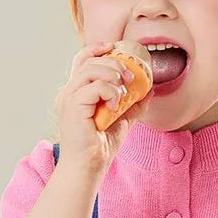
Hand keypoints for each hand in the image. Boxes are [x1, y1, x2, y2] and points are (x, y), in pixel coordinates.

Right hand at [55, 41, 153, 178]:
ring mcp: (68, 100)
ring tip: (123, 91)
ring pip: (90, 70)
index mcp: (75, 93)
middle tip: (130, 77)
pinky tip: (115, 105)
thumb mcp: (121, 121)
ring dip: (112, 75)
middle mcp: (68, 93)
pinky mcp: (73, 108)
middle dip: (113, 63)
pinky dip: (110, 91)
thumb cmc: (99, 149)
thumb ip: (132, 105)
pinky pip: (94, 87)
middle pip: (88, 60)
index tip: (115, 50)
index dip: (97, 49)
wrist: (88, 168)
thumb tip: (149, 90)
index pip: (82, 60)